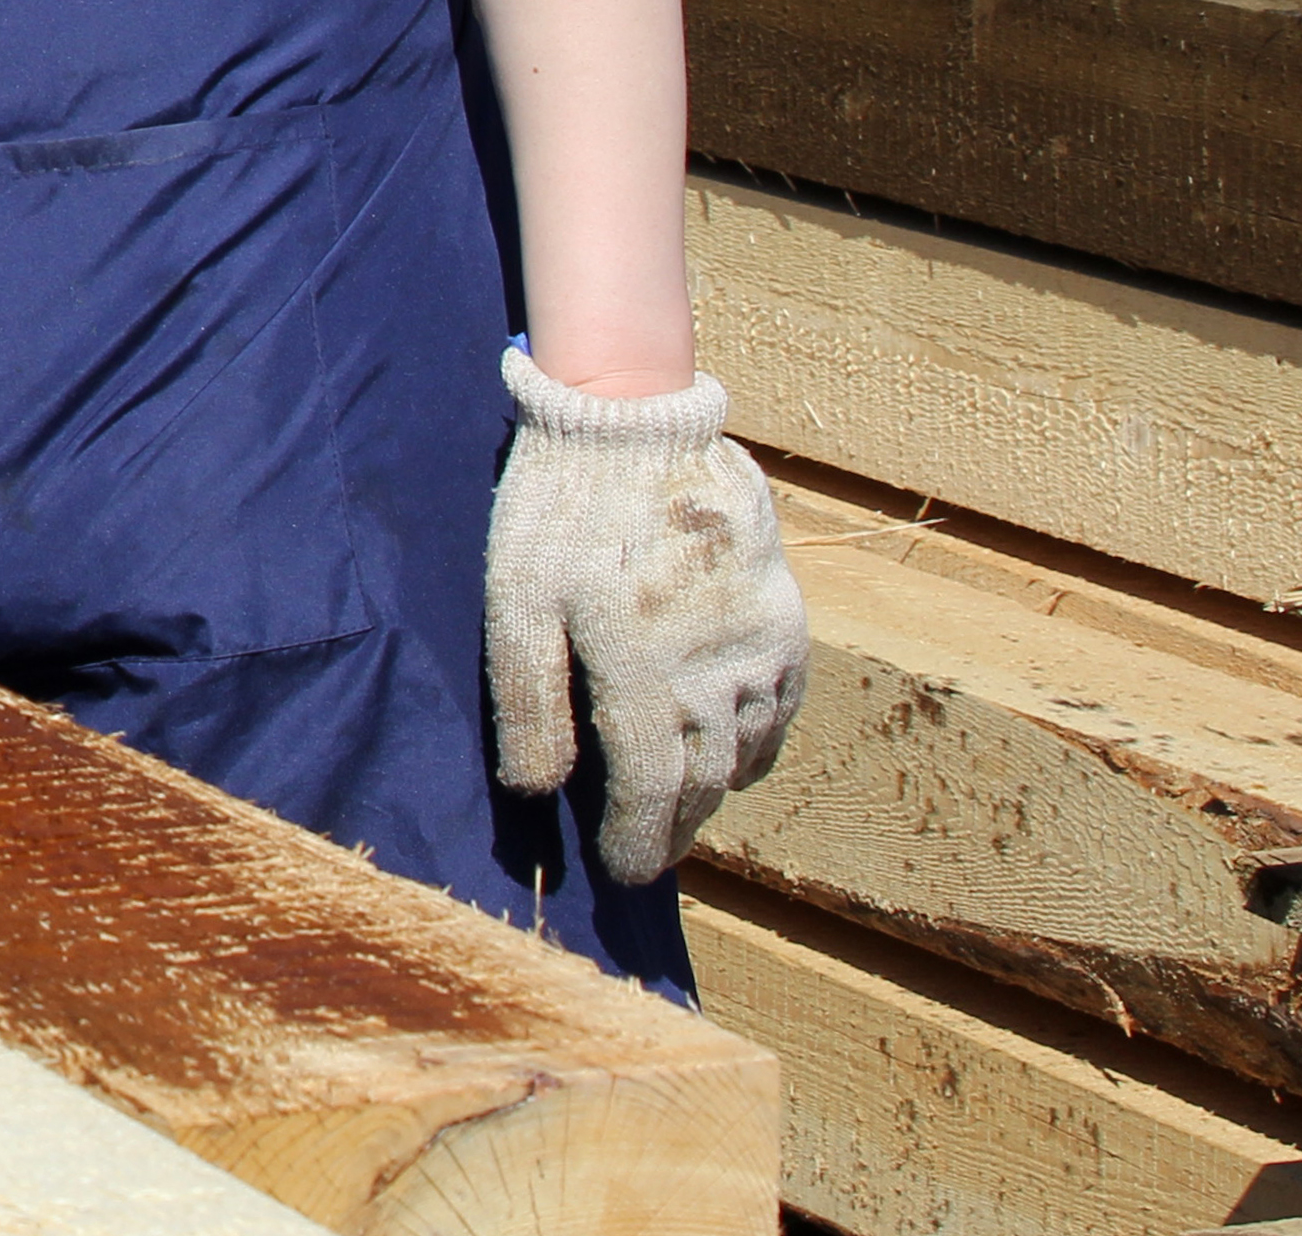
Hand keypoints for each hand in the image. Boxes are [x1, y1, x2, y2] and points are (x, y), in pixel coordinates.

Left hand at [485, 347, 809, 881]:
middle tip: (650, 862)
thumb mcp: (517, 603)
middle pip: (703, 780)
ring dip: (714, 791)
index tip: (621, 875)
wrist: (642, 426)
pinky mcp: (783, 619)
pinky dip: (756, 744)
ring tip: (682, 818)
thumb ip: (530, 705)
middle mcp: (716, 673)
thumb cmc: (562, 513)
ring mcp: (760, 647)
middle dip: (674, 828)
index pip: (650, 789)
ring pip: (746, 750)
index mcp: (645, 674)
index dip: (637, 839)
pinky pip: (781, 707)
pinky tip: (734, 758)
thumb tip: (538, 794)